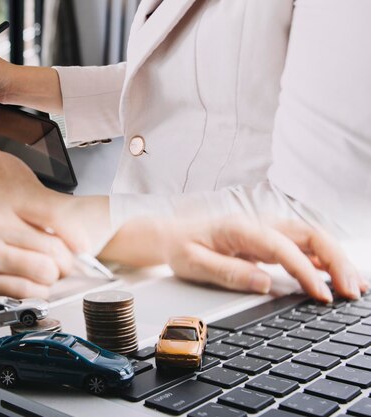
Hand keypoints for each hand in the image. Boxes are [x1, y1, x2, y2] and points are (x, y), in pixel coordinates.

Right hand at [0, 204, 73, 298]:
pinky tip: (33, 290)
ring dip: (51, 280)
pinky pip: (24, 291)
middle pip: (51, 249)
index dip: (73, 237)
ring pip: (42, 271)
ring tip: (46, 278)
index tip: (84, 248)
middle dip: (65, 263)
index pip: (49, 221)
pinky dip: (37, 294)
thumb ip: (24, 225)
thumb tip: (63, 240)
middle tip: (63, 268)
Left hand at [163, 217, 366, 302]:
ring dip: (335, 259)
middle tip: (351, 290)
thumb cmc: (182, 248)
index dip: (305, 271)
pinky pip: (303, 245)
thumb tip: (265, 284)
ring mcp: (266, 229)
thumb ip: (229, 273)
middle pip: (308, 235)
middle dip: (335, 261)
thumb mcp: (195, 264)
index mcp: (240, 228)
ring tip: (355, 285)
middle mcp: (258, 224)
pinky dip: (323, 259)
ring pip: (311, 238)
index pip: (282, 248)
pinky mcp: (269, 238)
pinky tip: (336, 276)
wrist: (172, 235)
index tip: (322, 294)